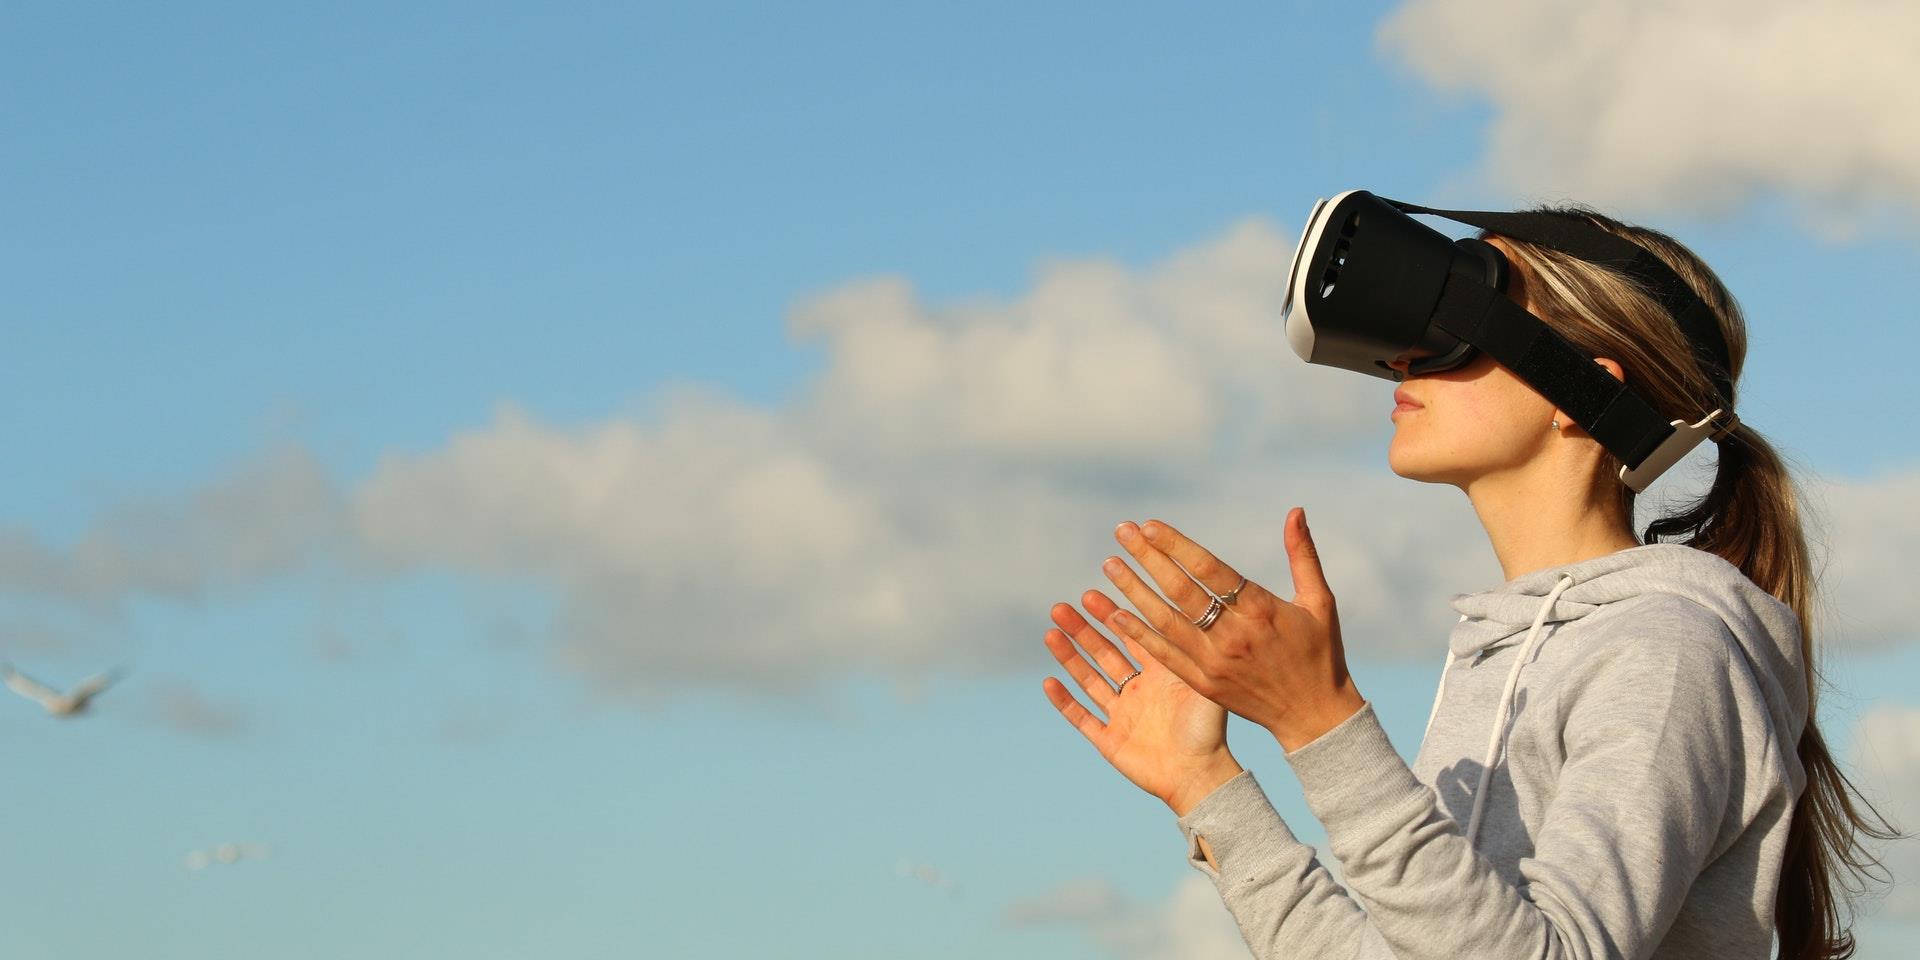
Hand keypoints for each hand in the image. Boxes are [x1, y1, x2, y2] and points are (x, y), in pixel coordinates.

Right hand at [1041, 591, 1242, 815]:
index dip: (1110, 616)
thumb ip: (1189, 650)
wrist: (1201, 776)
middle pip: (1103, 653)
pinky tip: (1049, 682)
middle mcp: (1138, 691)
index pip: (1130, 636)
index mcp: (1160, 675)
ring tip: (1051, 633)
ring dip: (1069, 657)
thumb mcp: (1202, 683)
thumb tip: (1183, 608)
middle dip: (1082, 631)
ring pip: (1088, 680)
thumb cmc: (1209, 730)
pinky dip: (1065, 701)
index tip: (1091, 593)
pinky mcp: (1110, 741)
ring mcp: (1122, 715)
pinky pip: (1082, 718)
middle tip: (1062, 608)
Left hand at [1098, 507, 1364, 752]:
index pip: (1209, 569)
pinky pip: (1165, 656)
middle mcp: (1233, 635)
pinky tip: (1116, 615)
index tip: (1149, 525)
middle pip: (1181, 590)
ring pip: (1165, 621)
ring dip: (1134, 591)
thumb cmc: (1320, 653)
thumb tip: (1294, 510)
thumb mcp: (1320, 601)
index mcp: (1261, 610)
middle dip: (1148, 558)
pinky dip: (1140, 635)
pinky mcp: (1204, 684)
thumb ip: (1302, 554)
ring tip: (1110, 565)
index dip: (1176, 545)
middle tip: (1121, 532)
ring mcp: (1215, 662)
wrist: (1314, 716)